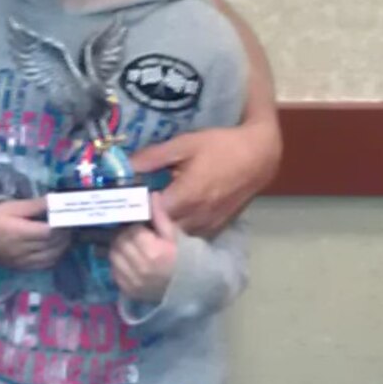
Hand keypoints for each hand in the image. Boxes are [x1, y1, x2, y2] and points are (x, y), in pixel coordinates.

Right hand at [0, 197, 71, 271]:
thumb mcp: (13, 206)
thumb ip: (36, 205)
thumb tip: (56, 200)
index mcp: (20, 233)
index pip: (49, 233)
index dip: (63, 226)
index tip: (69, 218)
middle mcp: (23, 250)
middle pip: (53, 246)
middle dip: (65, 236)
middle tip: (70, 226)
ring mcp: (23, 262)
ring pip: (51, 258)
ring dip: (62, 248)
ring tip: (65, 237)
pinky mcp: (21, 268)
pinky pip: (44, 265)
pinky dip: (54, 257)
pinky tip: (55, 249)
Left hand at [109, 194, 178, 303]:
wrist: (193, 288)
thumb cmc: (187, 259)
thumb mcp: (177, 236)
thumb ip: (161, 217)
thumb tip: (151, 196)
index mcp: (152, 251)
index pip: (131, 230)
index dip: (134, 224)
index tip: (139, 224)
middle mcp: (139, 267)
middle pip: (119, 242)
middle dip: (124, 234)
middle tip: (133, 233)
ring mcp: (132, 281)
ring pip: (113, 256)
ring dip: (119, 247)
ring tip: (130, 245)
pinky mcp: (128, 291)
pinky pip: (114, 272)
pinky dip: (118, 264)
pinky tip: (128, 260)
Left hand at [130, 120, 280, 235]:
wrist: (259, 156)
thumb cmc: (221, 146)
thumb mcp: (184, 144)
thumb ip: (153, 157)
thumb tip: (125, 166)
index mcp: (184, 198)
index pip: (148, 216)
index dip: (133, 211)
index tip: (124, 203)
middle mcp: (195, 218)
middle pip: (159, 232)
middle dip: (144, 224)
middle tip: (132, 211)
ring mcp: (207, 226)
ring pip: (174, 239)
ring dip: (161, 231)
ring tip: (150, 215)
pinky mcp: (216, 228)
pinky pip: (190, 237)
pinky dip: (178, 232)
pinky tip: (172, 218)